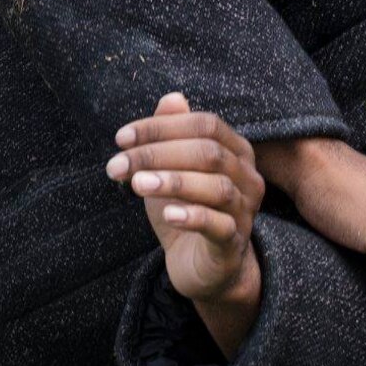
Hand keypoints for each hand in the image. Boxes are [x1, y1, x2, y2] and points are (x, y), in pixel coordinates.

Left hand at [109, 93, 265, 356]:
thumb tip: (172, 97)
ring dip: (173, 181)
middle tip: (118, 165)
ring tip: (137, 184)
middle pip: (208, 152)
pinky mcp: (234, 244)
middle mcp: (248, 177)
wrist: (204, 269)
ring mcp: (245, 211)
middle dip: (158, 154)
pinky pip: (219, 225)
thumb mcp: (170, 171)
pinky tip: (167, 214)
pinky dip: (192, 215)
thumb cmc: (186, 211)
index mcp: (236, 151)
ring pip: (217, 187)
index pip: (204, 125)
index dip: (162, 127)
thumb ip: (170, 136)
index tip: (121, 138)